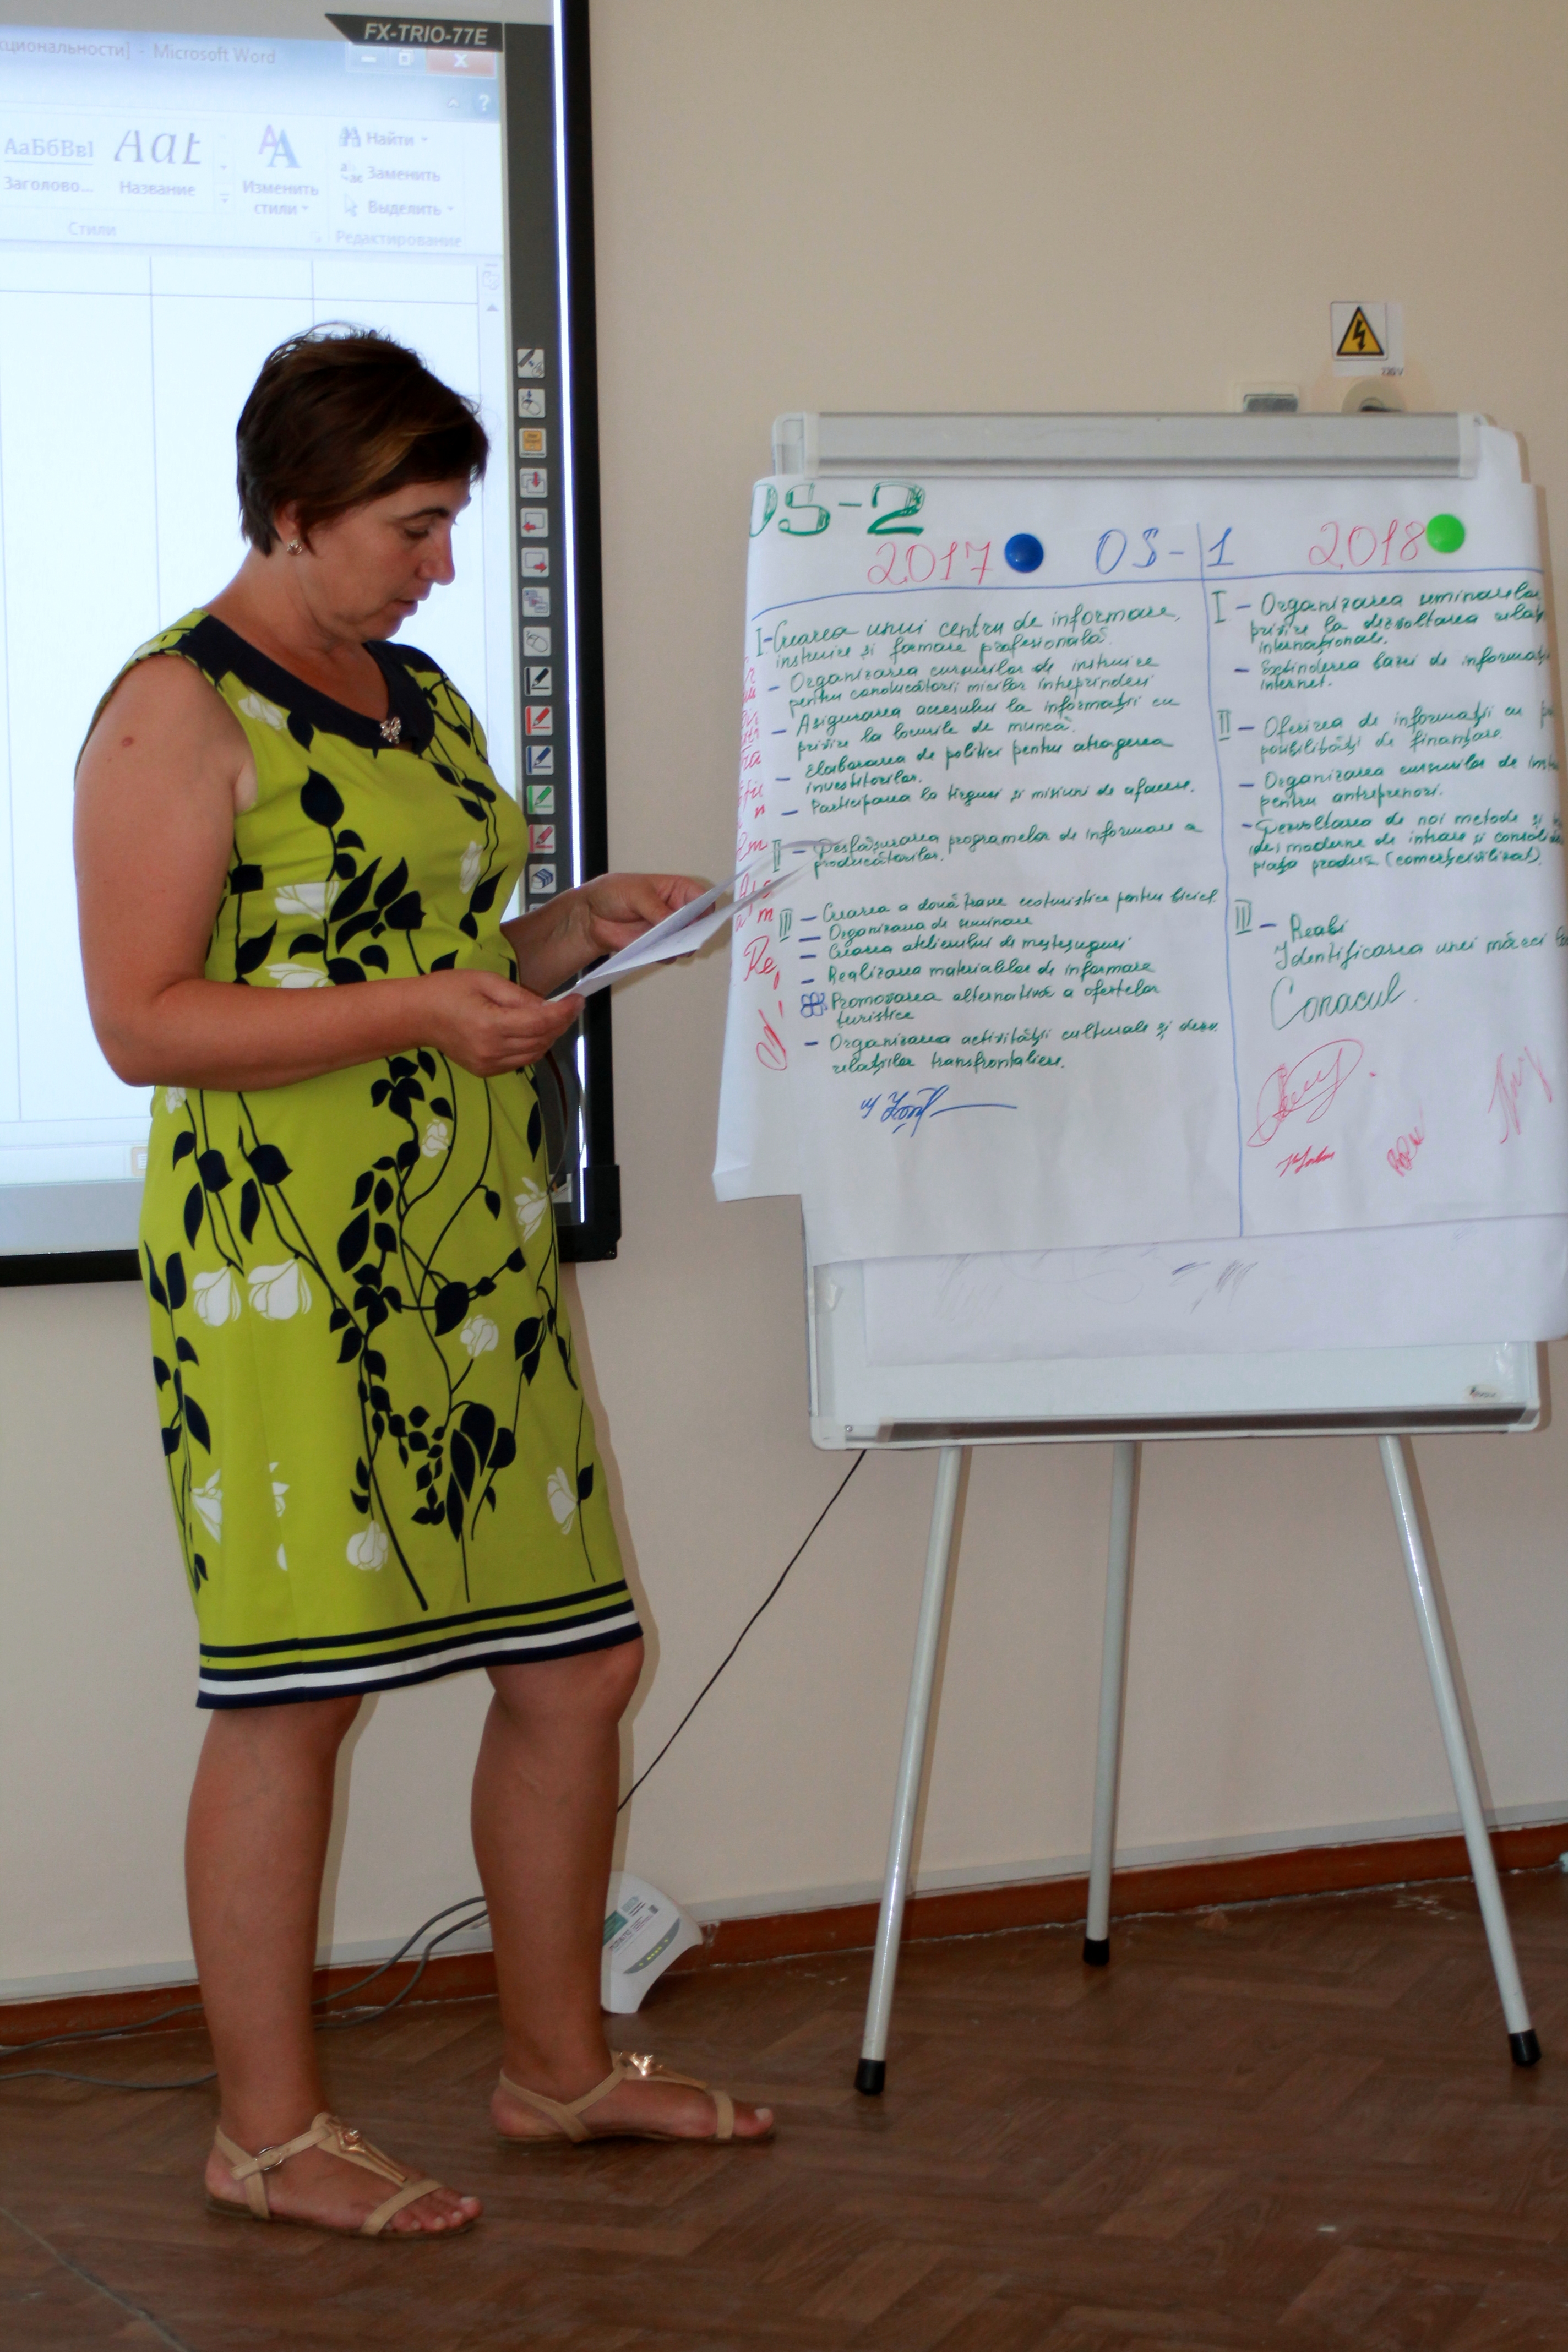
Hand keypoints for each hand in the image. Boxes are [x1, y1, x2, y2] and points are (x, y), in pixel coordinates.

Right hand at [416, 968, 581, 1076]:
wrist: (417, 1016)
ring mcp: (488, 1065)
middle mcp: (492, 1050)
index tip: (578, 1000)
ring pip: (535, 1054)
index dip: (564, 1012)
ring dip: (549, 1036)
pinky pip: (520, 1061)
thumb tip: (548, 1006)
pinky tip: (533, 1031)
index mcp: (491, 1025)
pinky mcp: (485, 1070)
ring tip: (554, 1017)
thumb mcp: (485, 981)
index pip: (541, 1022)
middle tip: (568, 1006)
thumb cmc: (447, 990)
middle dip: (560, 1023)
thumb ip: (519, 996)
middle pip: (542, 1040)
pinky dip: (533, 1046)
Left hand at [572, 871, 707, 958]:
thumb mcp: (635, 894)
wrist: (590, 914)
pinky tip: (654, 952)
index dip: (706, 910)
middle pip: (699, 925)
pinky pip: (668, 955)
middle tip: (687, 937)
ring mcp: (667, 931)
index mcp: (677, 890)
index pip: (703, 899)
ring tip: (669, 945)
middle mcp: (677, 911)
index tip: (700, 919)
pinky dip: (664, 956)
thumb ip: (655, 908)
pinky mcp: (656, 947)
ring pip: (686, 943)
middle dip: (696, 932)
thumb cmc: (613, 893)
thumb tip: (671, 923)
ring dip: (680, 946)